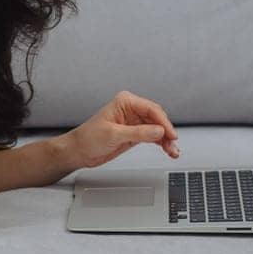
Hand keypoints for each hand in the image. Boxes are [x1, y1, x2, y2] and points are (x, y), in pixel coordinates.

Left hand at [61, 90, 179, 169]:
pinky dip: (162, 143)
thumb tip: (159, 130)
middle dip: (166, 131)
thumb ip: (138, 133)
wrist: (80, 151)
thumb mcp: (114, 135)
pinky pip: (154, 136)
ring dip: (166, 140)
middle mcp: (131, 109)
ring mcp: (134, 122)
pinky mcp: (136, 133)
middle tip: (172, 145)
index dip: (163, 122)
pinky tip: (168, 150)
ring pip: (158, 128)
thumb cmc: (89, 138)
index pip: (151, 109)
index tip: (170, 135)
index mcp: (124, 102)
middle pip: (158, 118)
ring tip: (172, 151)